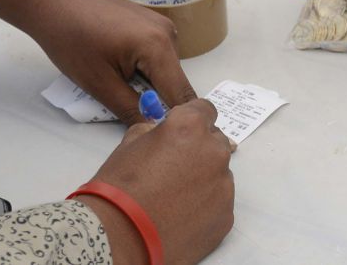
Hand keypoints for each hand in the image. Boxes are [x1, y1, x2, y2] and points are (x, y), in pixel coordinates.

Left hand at [0, 0, 196, 123]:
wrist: (52, 3)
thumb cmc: (71, 41)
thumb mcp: (100, 84)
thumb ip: (132, 110)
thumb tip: (153, 128)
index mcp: (158, 46)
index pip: (181, 95)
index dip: (174, 119)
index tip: (160, 135)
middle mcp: (167, 32)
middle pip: (174, 82)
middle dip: (156, 100)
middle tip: (127, 110)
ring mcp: (159, 23)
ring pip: (164, 69)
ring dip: (148, 84)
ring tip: (117, 84)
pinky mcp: (149, 21)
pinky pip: (156, 54)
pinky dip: (142, 68)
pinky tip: (116, 67)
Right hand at [79, 100, 235, 264]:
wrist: (121, 235)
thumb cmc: (120, 188)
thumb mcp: (130, 143)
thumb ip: (155, 131)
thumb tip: (164, 132)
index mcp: (190, 127)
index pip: (204, 110)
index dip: (192, 121)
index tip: (183, 133)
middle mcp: (214, 151)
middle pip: (214, 142)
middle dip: (198, 150)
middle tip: (174, 168)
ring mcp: (224, 185)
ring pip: (218, 174)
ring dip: (203, 179)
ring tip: (175, 197)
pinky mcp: (226, 215)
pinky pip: (219, 202)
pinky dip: (205, 205)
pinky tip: (181, 215)